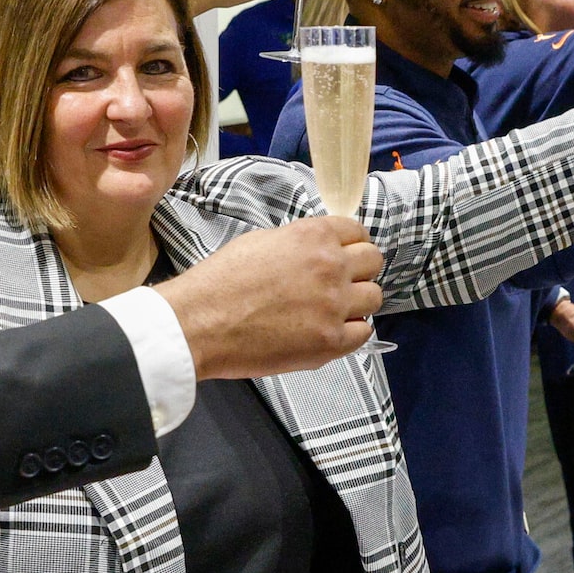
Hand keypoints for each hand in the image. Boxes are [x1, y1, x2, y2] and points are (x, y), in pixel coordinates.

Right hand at [163, 217, 380, 376]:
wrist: (199, 323)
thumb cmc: (220, 282)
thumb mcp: (260, 241)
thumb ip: (297, 243)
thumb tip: (315, 252)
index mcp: (313, 236)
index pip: (357, 231)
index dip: (352, 244)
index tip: (346, 254)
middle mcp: (331, 267)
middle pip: (373, 262)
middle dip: (360, 270)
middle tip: (342, 283)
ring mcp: (335, 306)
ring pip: (374, 298)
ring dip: (357, 302)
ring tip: (333, 310)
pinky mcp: (331, 341)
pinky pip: (363, 333)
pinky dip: (350, 332)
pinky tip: (328, 331)